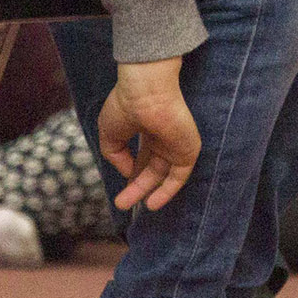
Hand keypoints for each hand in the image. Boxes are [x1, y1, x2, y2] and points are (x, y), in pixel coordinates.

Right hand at [100, 58, 200, 211]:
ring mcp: (176, 143)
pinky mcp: (188, 150)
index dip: (132, 171)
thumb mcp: (110, 133)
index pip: (142, 155)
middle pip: (151, 168)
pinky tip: (151, 203)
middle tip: (122, 202)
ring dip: (147, 192)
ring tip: (132, 206)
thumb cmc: (126, 106)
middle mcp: (162, 137)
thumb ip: (115, 156)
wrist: (146, 91)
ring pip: (163, 174)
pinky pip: (179, 176)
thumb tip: (127, 172)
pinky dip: (167, 192)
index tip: (121, 187)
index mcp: (146, 127)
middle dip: (136, 186)